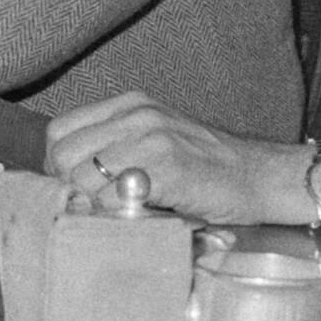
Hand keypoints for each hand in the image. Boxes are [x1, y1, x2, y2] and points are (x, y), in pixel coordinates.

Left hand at [43, 93, 319, 225]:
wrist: (262, 176)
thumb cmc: (210, 168)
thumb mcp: (158, 140)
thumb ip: (117, 149)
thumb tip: (69, 181)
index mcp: (131, 104)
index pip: (60, 131)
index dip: (58, 165)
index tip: (77, 189)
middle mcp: (137, 114)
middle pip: (63, 153)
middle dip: (70, 187)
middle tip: (94, 206)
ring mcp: (151, 137)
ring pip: (82, 175)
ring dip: (91, 202)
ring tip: (117, 212)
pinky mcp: (166, 165)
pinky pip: (113, 194)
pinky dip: (115, 212)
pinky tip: (139, 215)